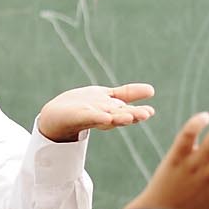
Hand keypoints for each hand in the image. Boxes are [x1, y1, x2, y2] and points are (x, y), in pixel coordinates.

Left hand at [36, 83, 155, 141]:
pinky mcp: (78, 117)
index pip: (127, 111)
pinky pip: (89, 117)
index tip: (150, 112)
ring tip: (128, 118)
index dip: (138, 112)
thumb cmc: (85, 106)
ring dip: (117, 118)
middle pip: (120, 115)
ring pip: (106, 118)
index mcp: (112, 111)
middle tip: (145, 114)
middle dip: (132, 115)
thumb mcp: (108, 97)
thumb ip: (128, 94)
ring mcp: (91, 116)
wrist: (56, 115)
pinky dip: (97, 117)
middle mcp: (104, 115)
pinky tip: (105, 117)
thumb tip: (152, 90)